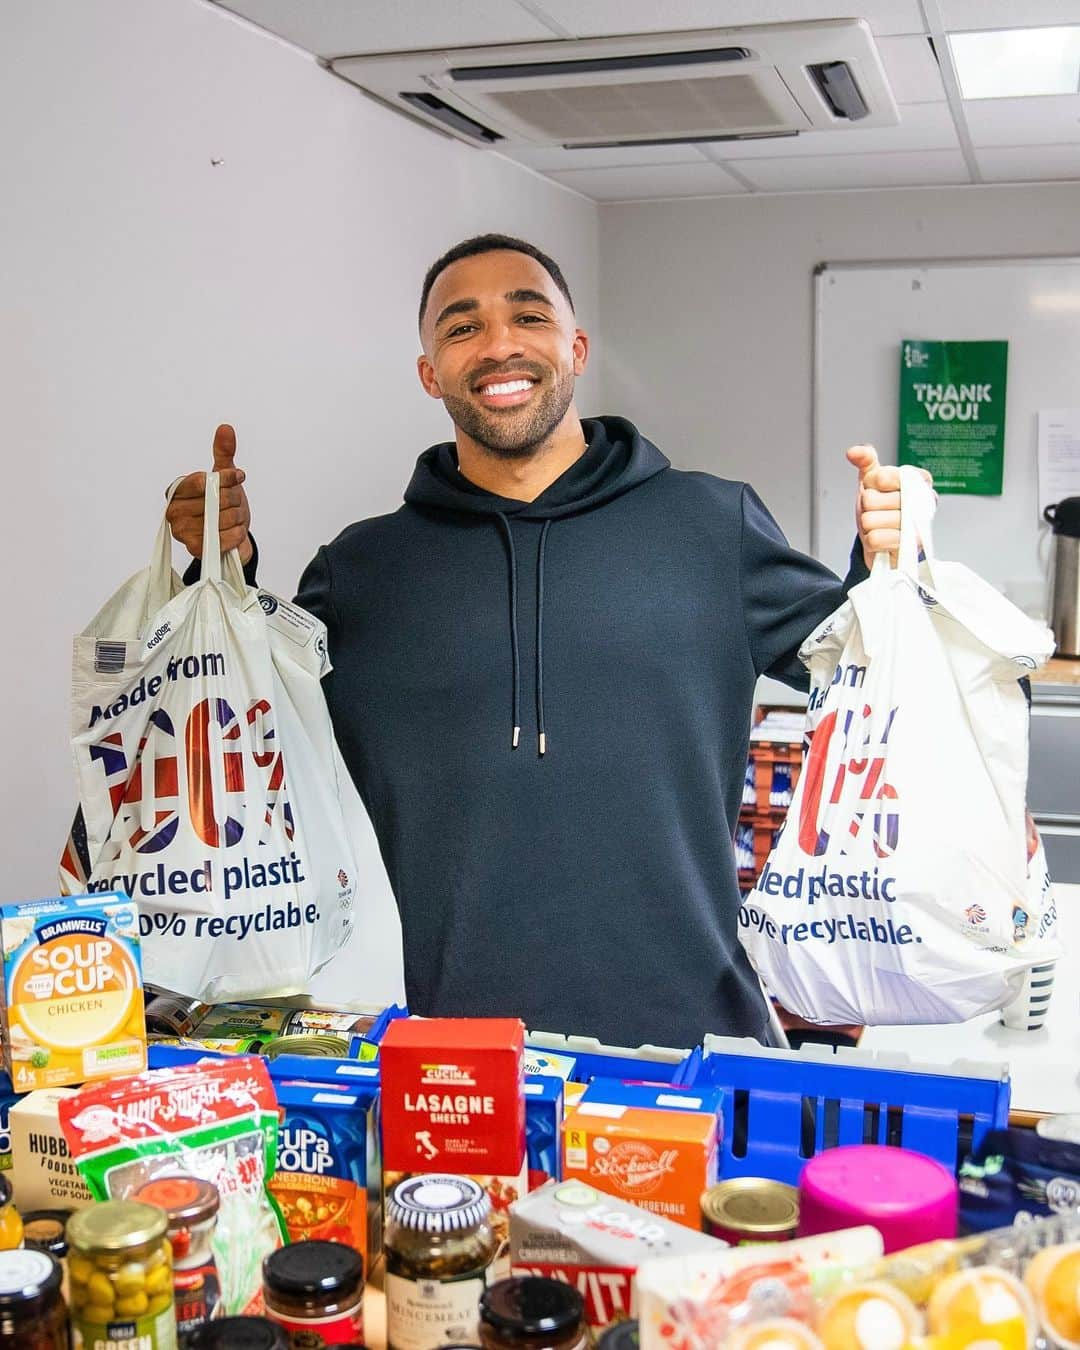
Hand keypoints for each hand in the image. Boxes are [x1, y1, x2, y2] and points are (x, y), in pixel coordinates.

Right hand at [166, 424, 252, 563]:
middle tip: (236, 504)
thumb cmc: (224, 506)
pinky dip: (238, 534)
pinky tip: (236, 531)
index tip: (239, 477)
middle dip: (234, 499)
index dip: (225, 478)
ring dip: (238, 517)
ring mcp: (183, 533)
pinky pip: (226, 537)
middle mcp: (175, 512)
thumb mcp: (225, 478)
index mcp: (177, 491)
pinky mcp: (196, 551)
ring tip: (234, 518)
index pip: (203, 481)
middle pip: (215, 499)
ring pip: (223, 518)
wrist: (231, 538)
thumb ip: (224, 453)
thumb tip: (226, 428)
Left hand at [846, 444, 932, 567]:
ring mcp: (918, 525)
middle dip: (868, 506)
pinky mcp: (909, 547)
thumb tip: (854, 452)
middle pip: (872, 499)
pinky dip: (871, 541)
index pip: (882, 476)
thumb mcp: (873, 481)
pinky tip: (883, 539)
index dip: (872, 484)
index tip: (879, 488)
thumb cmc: (881, 508)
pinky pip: (874, 539)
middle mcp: (924, 501)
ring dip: (869, 524)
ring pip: (870, 520)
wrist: (884, 539)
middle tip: (879, 511)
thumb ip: (866, 461)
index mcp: (919, 480)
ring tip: (881, 525)